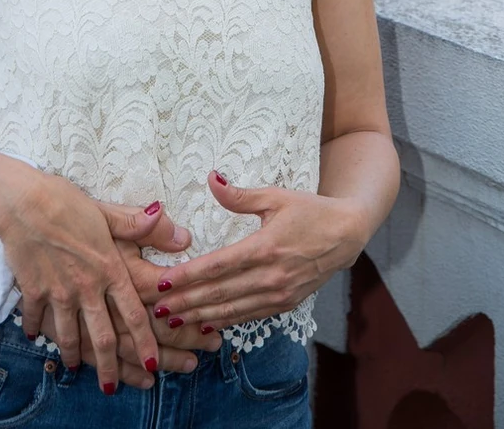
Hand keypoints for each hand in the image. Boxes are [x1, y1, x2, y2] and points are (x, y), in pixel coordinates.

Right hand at [32, 201, 218, 388]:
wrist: (23, 202)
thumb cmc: (67, 202)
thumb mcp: (108, 212)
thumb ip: (141, 227)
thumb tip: (181, 235)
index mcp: (109, 268)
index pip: (134, 314)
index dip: (145, 343)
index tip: (151, 365)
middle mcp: (87, 288)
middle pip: (103, 337)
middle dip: (110, 367)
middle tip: (111, 387)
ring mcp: (59, 293)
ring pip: (69, 336)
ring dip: (73, 355)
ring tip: (75, 367)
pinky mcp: (33, 291)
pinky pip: (37, 319)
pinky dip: (38, 330)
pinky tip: (38, 336)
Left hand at [150, 171, 365, 328]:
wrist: (346, 235)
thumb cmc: (310, 211)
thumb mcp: (276, 196)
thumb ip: (240, 195)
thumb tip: (211, 179)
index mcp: (265, 247)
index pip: (218, 265)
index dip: (189, 276)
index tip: (164, 280)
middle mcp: (271, 276)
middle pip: (220, 293)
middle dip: (186, 302)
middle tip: (157, 308)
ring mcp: (279, 294)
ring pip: (232, 310)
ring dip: (201, 317)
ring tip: (173, 320)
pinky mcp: (285, 304)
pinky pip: (249, 316)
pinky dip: (225, 322)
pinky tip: (205, 325)